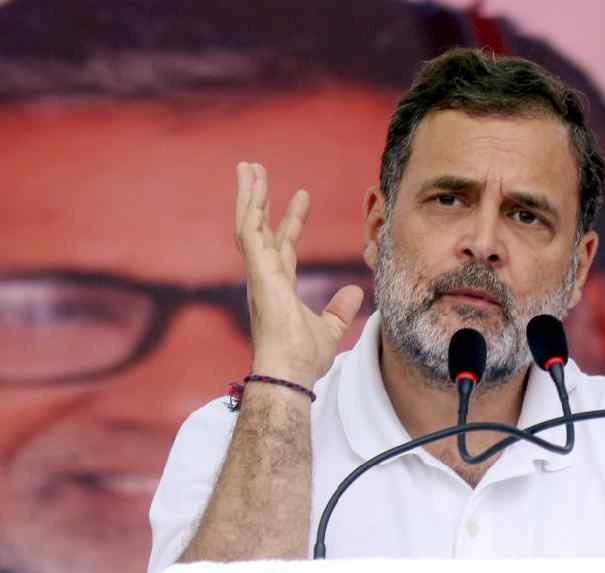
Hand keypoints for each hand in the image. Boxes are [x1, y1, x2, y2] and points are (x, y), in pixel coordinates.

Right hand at [234, 162, 363, 386]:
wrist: (291, 371)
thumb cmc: (303, 358)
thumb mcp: (330, 329)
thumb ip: (340, 309)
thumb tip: (354, 292)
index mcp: (279, 287)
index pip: (284, 245)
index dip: (292, 221)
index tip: (302, 196)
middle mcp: (264, 276)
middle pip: (259, 229)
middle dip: (259, 199)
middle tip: (256, 172)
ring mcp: (258, 273)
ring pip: (248, 224)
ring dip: (248, 195)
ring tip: (248, 167)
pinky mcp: (257, 271)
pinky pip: (249, 231)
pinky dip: (249, 207)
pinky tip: (251, 186)